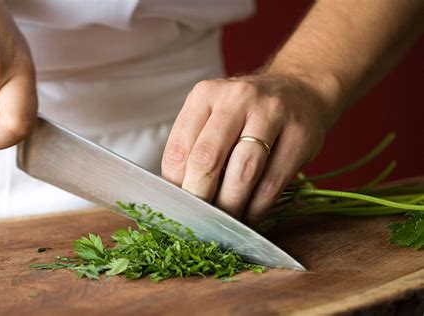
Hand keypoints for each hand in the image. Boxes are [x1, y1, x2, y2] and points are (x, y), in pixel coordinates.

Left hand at [162, 74, 339, 226]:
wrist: (299, 90)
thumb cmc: (246, 112)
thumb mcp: (214, 115)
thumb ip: (195, 147)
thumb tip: (179, 196)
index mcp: (205, 95)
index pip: (179, 149)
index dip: (175, 186)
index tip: (178, 208)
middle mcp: (237, 99)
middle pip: (208, 159)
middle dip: (200, 199)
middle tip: (198, 222)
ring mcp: (272, 114)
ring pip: (243, 173)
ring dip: (230, 207)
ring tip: (223, 225)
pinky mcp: (300, 136)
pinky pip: (272, 183)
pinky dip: (256, 208)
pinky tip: (248, 217)